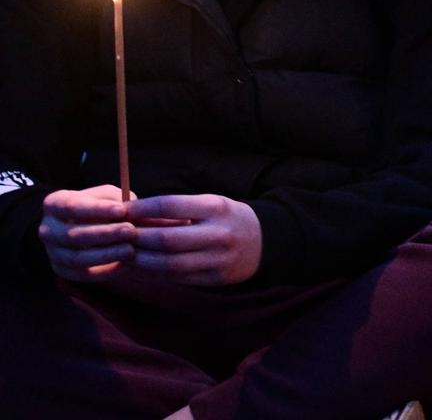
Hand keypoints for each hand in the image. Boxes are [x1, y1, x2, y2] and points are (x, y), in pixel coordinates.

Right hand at [38, 185, 136, 281]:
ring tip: (130, 250)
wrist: (89, 226)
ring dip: (105, 255)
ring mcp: (52, 252)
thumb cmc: (101, 206)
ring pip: (75, 258)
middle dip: (104, 234)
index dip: (96, 209)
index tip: (122, 210)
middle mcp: (47, 230)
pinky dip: (105, 272)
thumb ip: (115, 200)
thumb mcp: (106, 195)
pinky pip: (82, 275)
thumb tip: (128, 211)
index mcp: (54, 204)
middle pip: (72, 235)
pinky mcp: (62, 270)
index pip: (71, 206)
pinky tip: (126, 265)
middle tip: (131, 230)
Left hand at [126, 194, 263, 286]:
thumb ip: (177, 209)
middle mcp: (219, 234)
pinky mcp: (215, 278)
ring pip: (168, 264)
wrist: (262, 242)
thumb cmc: (227, 218)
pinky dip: (154, 274)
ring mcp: (218, 259)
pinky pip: (177, 278)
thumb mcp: (210, 203)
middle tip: (118, 236)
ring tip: (125, 254)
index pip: (169, 206)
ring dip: (140, 261)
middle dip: (136, 239)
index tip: (121, 211)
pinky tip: (142, 267)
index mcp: (217, 208)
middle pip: (166, 239)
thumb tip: (134, 214)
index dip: (140, 209)